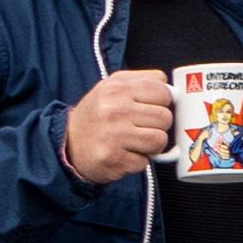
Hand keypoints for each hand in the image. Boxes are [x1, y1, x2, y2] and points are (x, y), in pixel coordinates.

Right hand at [60, 70, 177, 182]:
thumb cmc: (98, 114)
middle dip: (157, 125)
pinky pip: (145, 161)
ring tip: (134, 141)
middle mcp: (115, 109)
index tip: (149, 107)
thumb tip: (174, 91)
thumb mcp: (113, 87)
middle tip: (140, 127)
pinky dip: (137, 159)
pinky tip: (122, 153)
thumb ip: (143, 82)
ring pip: (159, 140)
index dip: (161, 101)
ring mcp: (114, 135)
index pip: (162, 91)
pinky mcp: (113, 158)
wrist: (68, 144)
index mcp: (117, 87)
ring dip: (151, 144)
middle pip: (165, 117)